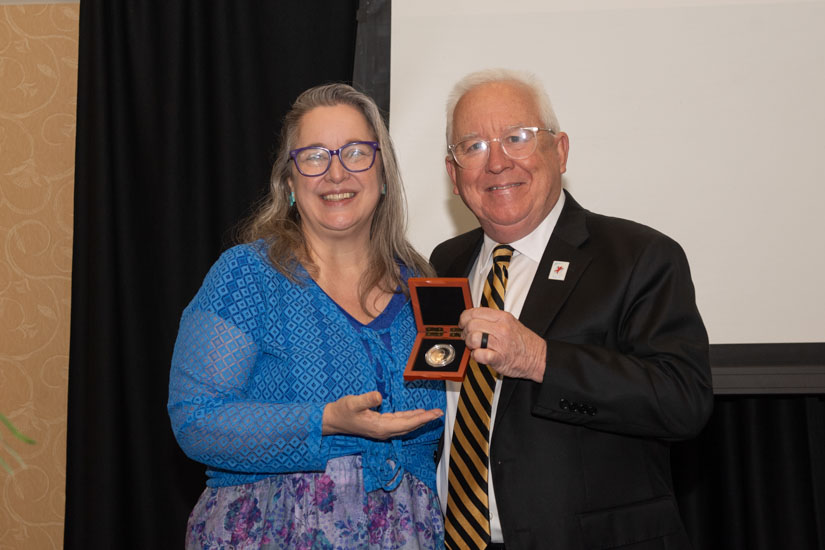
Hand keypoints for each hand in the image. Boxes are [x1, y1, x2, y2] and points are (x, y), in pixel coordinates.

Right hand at [322, 391, 442, 438]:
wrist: (332, 420)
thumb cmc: (342, 411)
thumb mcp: (352, 402)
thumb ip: (366, 399)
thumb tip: (379, 396)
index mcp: (380, 427)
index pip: (406, 423)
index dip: (421, 418)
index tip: (434, 415)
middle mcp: (384, 431)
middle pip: (409, 426)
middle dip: (425, 420)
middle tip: (439, 413)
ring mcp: (382, 429)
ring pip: (405, 425)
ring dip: (419, 419)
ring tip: (432, 414)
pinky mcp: (380, 425)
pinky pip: (399, 422)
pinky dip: (410, 418)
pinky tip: (416, 414)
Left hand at [459, 307, 546, 381]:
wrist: (539, 357)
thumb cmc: (523, 342)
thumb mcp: (510, 322)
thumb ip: (492, 319)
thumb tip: (472, 318)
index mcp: (502, 317)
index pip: (474, 312)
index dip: (464, 319)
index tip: (463, 324)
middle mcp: (501, 328)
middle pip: (471, 325)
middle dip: (465, 332)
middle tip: (468, 338)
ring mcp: (500, 344)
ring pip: (473, 338)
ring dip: (470, 344)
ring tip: (475, 347)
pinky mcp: (498, 358)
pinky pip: (479, 355)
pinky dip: (476, 356)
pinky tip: (480, 355)